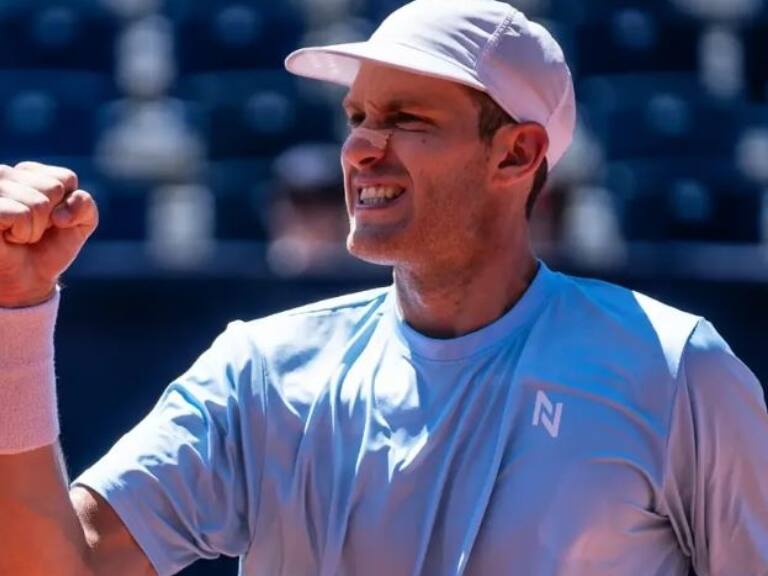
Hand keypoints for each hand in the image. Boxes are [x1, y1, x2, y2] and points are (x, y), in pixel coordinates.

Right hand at [0, 162, 97, 307]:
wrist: (26, 280)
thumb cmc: (49, 247)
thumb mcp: (80, 223)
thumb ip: (85, 205)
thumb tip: (60, 214)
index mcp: (27, 172)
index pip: (66, 178)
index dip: (66, 207)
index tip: (50, 221)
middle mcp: (4, 174)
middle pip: (53, 188)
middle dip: (50, 218)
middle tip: (32, 230)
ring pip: (38, 203)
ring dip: (35, 229)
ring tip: (18, 234)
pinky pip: (20, 214)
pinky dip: (22, 232)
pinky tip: (6, 237)